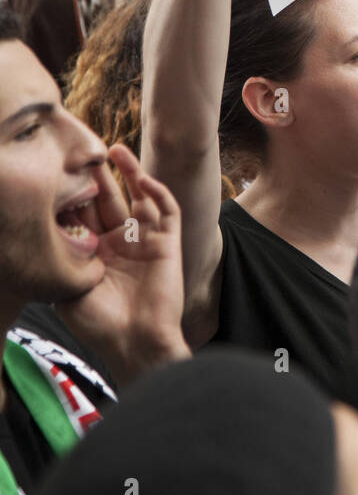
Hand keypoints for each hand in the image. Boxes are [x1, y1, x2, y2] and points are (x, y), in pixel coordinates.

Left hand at [58, 145, 189, 386]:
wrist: (135, 343)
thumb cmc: (100, 324)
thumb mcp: (68, 290)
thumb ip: (65, 259)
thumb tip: (53, 227)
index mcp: (97, 254)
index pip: (85, 214)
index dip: (77, 193)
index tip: (64, 171)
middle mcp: (121, 244)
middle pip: (110, 200)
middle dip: (99, 176)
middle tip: (87, 152)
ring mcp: (145, 242)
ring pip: (140, 198)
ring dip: (131, 174)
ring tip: (116, 151)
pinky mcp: (168, 243)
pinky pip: (167, 211)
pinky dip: (158, 193)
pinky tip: (144, 180)